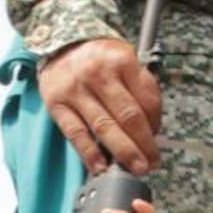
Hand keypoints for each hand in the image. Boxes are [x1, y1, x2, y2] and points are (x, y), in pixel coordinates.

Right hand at [39, 38, 162, 176]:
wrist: (60, 44)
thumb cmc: (97, 58)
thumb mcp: (124, 59)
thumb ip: (139, 88)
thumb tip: (150, 128)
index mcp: (122, 61)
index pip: (147, 100)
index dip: (156, 125)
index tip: (156, 139)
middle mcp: (99, 74)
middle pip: (128, 116)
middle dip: (144, 145)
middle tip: (151, 163)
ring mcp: (76, 89)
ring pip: (104, 127)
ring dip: (123, 153)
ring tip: (134, 168)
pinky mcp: (57, 104)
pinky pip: (76, 134)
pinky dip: (90, 154)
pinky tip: (101, 166)